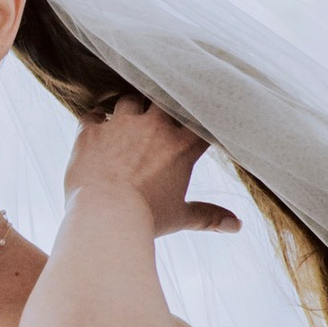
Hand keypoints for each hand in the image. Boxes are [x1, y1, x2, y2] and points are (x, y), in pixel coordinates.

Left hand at [63, 95, 237, 239]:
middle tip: (159, 116)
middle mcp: (152, 127)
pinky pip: (92, 114)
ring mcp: (120, 125)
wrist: (105, 216)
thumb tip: (236, 226)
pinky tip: (96, 125)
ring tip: (128, 117)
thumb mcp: (181, 216)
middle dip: (162, 106)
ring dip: (129, 108)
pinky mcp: (91, 131)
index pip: (199, 120)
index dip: (198, 118)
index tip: (195, 122)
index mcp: (180, 146)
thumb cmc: (146, 218)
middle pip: (163, 100)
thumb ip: (209, 216)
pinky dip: (95, 119)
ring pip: (128, 101)